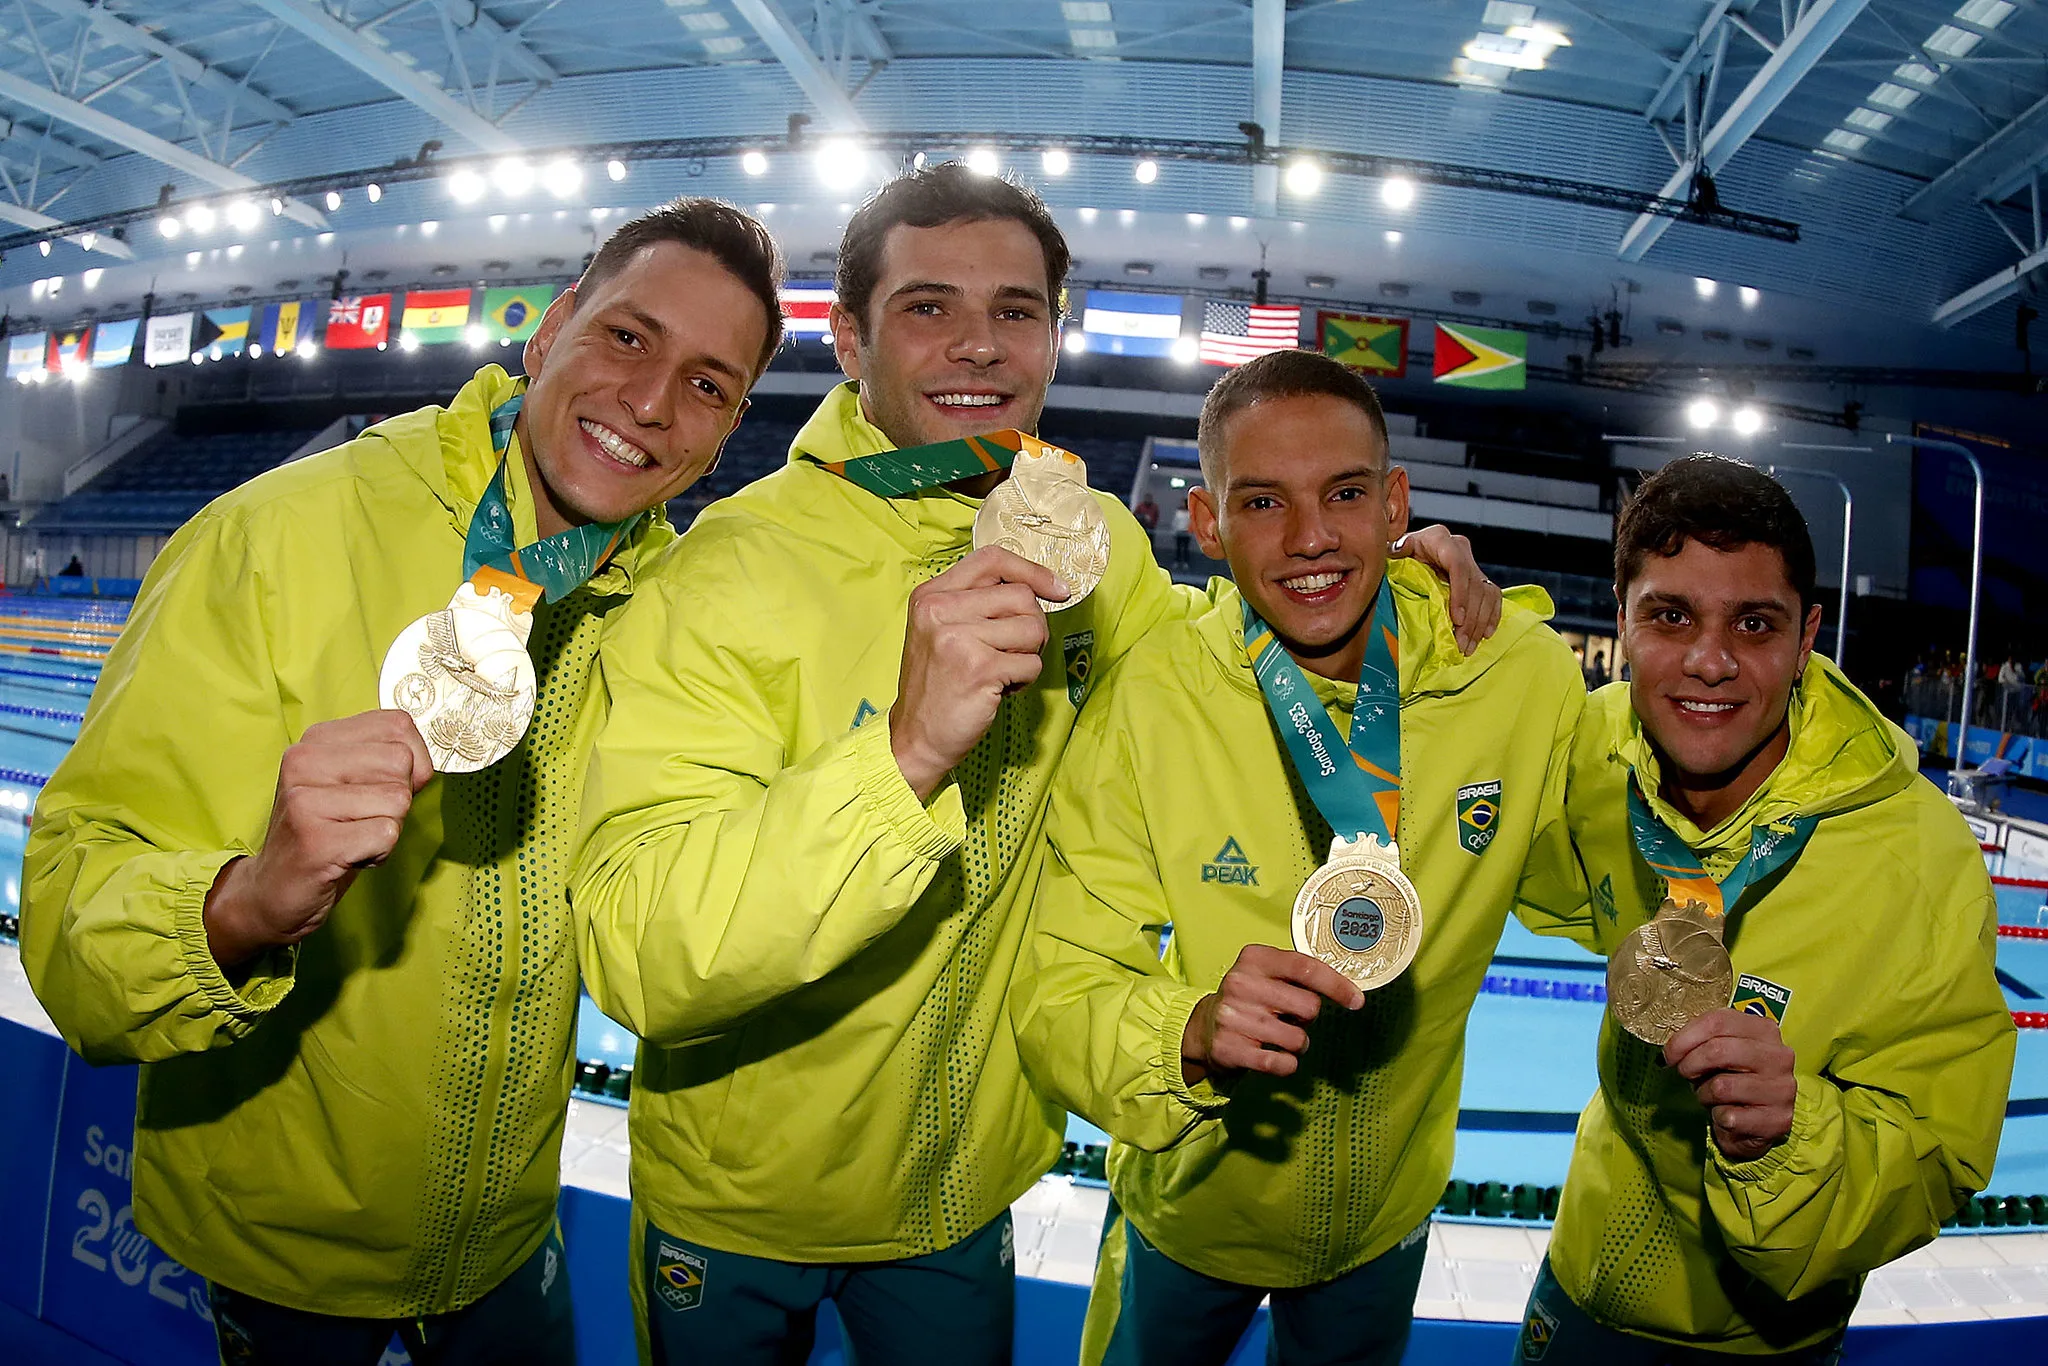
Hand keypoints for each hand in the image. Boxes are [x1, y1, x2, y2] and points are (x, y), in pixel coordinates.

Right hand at [203, 710, 433, 969]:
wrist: (273, 890)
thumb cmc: (326, 835)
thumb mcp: (355, 786)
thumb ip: (390, 764)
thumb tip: (426, 763)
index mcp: (317, 740)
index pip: (398, 725)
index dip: (410, 763)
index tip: (380, 789)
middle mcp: (305, 760)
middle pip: (401, 763)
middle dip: (397, 800)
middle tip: (362, 820)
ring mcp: (305, 799)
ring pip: (398, 801)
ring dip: (388, 829)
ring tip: (353, 838)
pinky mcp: (315, 839)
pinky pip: (386, 835)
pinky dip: (379, 853)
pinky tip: (348, 857)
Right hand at [889, 547, 1067, 801]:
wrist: (916, 737)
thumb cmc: (937, 685)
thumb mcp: (941, 630)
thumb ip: (977, 603)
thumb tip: (1041, 588)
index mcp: (931, 595)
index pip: (992, 559)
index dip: (1032, 570)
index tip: (1057, 588)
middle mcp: (940, 610)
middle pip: (1021, 596)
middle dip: (1032, 626)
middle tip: (1013, 651)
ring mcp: (959, 638)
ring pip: (1032, 629)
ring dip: (1028, 655)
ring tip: (1001, 672)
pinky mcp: (980, 668)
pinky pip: (1031, 663)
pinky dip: (1024, 680)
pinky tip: (998, 689)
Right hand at [1181, 944, 1364, 1084]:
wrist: (1203, 1028)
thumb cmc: (1247, 999)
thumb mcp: (1265, 973)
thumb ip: (1299, 974)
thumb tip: (1346, 988)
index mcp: (1255, 959)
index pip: (1305, 968)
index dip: (1337, 985)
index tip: (1356, 1000)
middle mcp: (1242, 984)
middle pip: (1308, 1007)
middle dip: (1307, 1018)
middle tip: (1290, 1017)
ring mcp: (1234, 1017)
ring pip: (1298, 1039)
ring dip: (1297, 1043)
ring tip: (1278, 1036)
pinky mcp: (1231, 1048)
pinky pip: (1282, 1063)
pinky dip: (1286, 1064)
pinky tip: (1273, 1055)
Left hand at [1391, 526, 1500, 655]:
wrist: (1410, 551)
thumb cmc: (1399, 554)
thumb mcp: (1395, 551)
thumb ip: (1397, 551)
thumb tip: (1399, 550)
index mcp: (1438, 539)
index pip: (1457, 565)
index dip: (1460, 593)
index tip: (1457, 619)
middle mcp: (1459, 548)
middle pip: (1474, 584)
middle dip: (1470, 618)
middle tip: (1461, 643)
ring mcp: (1470, 562)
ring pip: (1485, 593)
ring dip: (1479, 623)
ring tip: (1468, 646)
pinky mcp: (1478, 576)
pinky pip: (1492, 597)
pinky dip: (1490, 616)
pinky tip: (1484, 634)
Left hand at [1665, 1008, 1797, 1161]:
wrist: (1755, 1122)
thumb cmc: (1732, 1080)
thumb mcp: (1719, 1052)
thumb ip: (1701, 1041)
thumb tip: (1672, 1050)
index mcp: (1764, 1030)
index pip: (1718, 1021)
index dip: (1685, 1037)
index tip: (1669, 1054)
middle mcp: (1779, 1056)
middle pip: (1718, 1050)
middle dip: (1690, 1064)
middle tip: (1685, 1073)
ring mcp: (1782, 1089)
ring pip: (1722, 1086)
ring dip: (1704, 1094)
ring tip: (1711, 1096)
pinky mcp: (1778, 1120)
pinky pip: (1730, 1116)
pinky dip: (1718, 1117)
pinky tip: (1727, 1115)